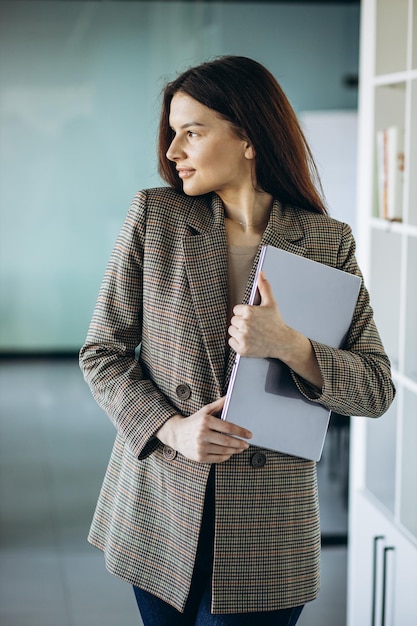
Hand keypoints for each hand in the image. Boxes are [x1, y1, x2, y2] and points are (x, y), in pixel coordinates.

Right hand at [156, 396, 251, 463]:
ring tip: (241, 448)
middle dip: (240, 443)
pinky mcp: (199, 457)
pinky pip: (218, 458)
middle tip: (247, 444)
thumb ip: (219, 404)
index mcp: (205, 421)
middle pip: (228, 441)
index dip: (241, 432)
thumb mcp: (205, 410)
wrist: (176, 434)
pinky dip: (226, 456)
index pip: (228, 428)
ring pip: (224, 451)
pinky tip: (230, 453)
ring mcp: (200, 447)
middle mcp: (202, 434)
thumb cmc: (194, 421)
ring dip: (235, 450)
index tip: (249, 435)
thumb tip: (231, 396)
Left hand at [228, 271, 323, 388]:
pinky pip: (231, 342)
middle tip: (254, 326)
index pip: (236, 310)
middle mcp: (245, 324)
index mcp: (249, 311)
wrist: (283, 342)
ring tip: (252, 333)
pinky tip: (249, 340)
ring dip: (238, 332)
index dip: (245, 314)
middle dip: (241, 323)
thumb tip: (261, 273)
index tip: (254, 318)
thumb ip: (264, 287)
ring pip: (231, 331)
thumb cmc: (276, 322)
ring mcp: (243, 337)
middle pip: (233, 320)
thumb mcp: (271, 303)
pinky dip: (237, 342)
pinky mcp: (242, 349)